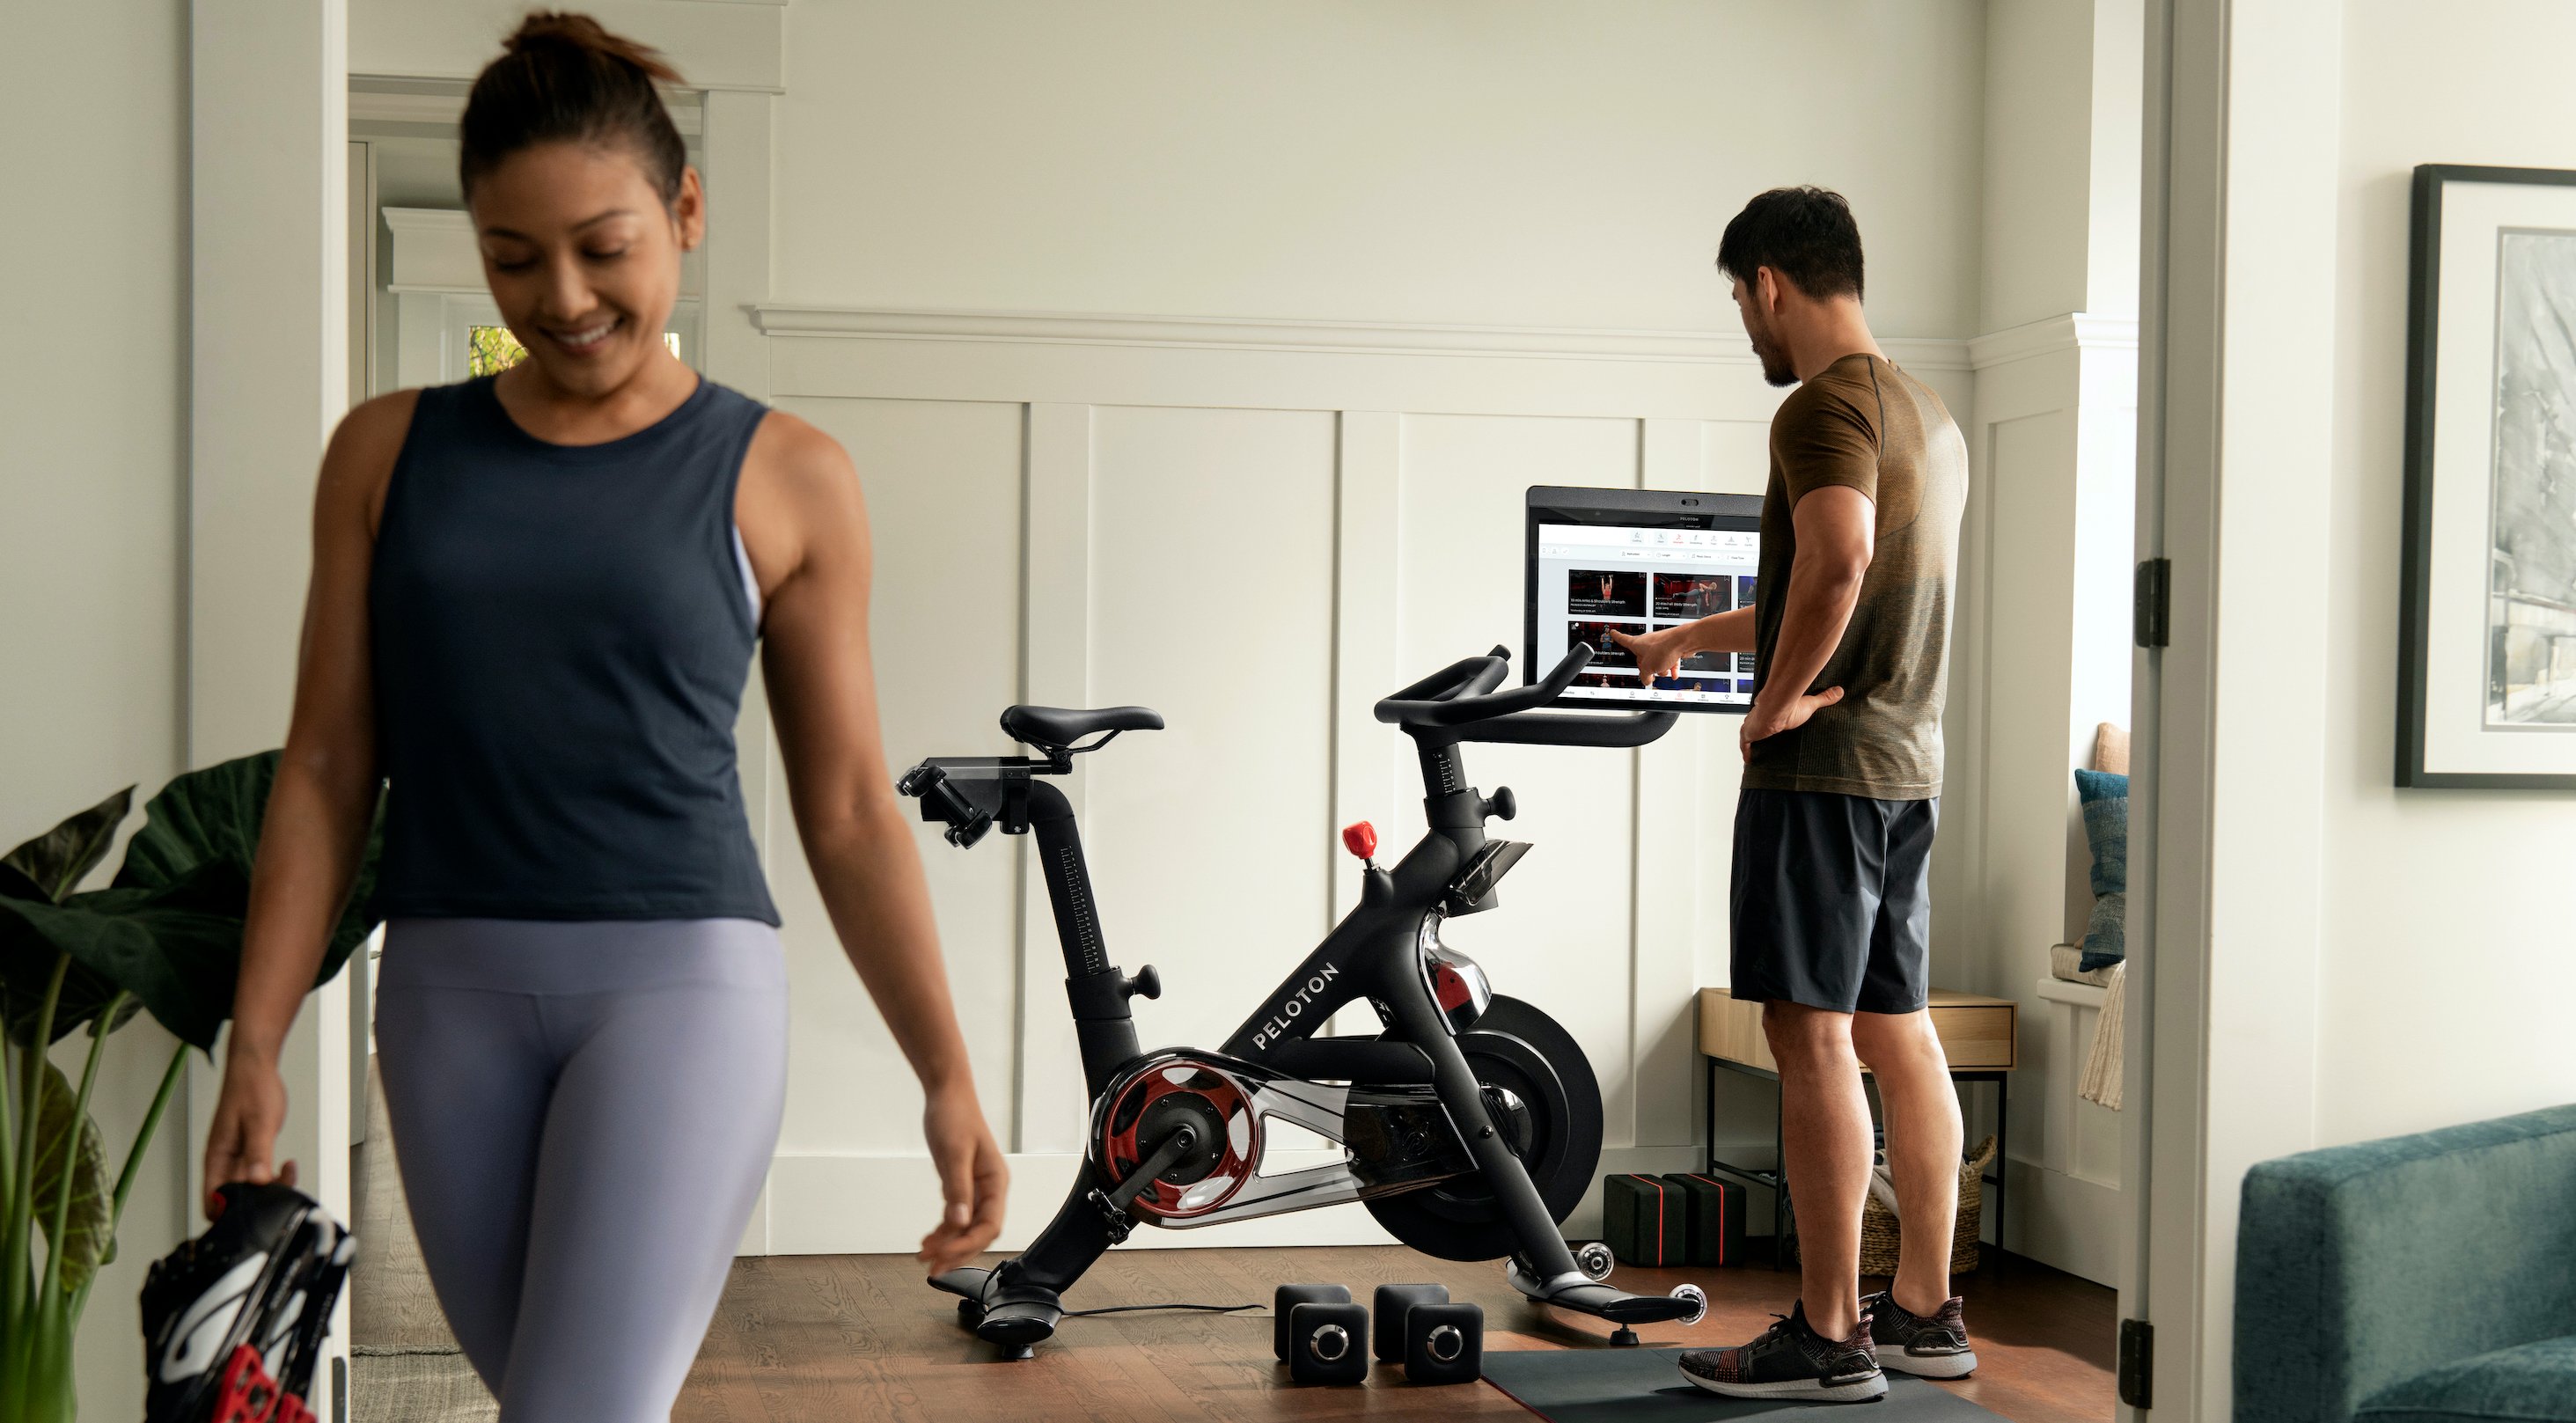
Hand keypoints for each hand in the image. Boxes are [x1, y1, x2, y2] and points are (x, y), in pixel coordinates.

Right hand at [202, 1050, 296, 1217]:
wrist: (256, 1067)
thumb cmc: (252, 1088)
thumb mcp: (259, 1122)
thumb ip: (258, 1152)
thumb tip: (257, 1181)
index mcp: (216, 1157)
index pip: (212, 1199)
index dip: (228, 1212)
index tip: (256, 1209)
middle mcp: (223, 1161)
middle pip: (232, 1198)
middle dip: (256, 1200)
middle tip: (279, 1187)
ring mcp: (237, 1158)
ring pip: (248, 1188)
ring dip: (268, 1188)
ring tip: (286, 1173)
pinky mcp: (250, 1152)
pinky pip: (258, 1175)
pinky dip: (272, 1176)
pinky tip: (286, 1167)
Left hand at [918, 1081, 1007, 1272]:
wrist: (946, 1094)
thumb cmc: (954, 1117)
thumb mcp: (953, 1154)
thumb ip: (957, 1190)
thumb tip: (957, 1223)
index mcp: (996, 1181)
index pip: (990, 1225)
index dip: (968, 1245)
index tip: (945, 1257)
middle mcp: (990, 1189)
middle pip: (979, 1232)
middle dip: (957, 1252)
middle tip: (932, 1269)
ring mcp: (976, 1188)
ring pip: (966, 1228)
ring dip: (948, 1245)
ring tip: (924, 1258)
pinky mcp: (961, 1185)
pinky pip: (956, 1217)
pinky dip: (943, 1231)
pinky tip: (928, 1240)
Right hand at [1607, 626, 1679, 684]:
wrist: (1683, 642)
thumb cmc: (1664, 648)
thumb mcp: (1648, 668)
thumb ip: (1644, 676)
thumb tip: (1646, 680)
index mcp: (1637, 644)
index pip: (1623, 640)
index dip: (1617, 637)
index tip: (1613, 633)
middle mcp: (1648, 642)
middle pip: (1643, 657)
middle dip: (1647, 667)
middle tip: (1650, 673)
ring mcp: (1660, 644)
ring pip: (1657, 660)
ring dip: (1661, 669)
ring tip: (1665, 671)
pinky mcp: (1671, 648)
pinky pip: (1669, 660)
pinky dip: (1671, 668)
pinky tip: (1674, 674)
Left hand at [1740, 686, 1843, 762]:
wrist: (1777, 707)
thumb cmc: (1791, 705)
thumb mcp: (1811, 703)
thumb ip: (1824, 698)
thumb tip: (1839, 691)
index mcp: (1772, 708)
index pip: (1768, 715)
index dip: (1768, 721)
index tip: (1772, 727)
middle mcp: (1760, 716)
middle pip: (1757, 725)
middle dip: (1759, 730)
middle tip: (1765, 739)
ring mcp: (1753, 725)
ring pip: (1750, 734)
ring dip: (1752, 740)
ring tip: (1757, 750)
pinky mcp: (1749, 734)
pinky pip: (1745, 745)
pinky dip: (1747, 752)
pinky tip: (1749, 760)